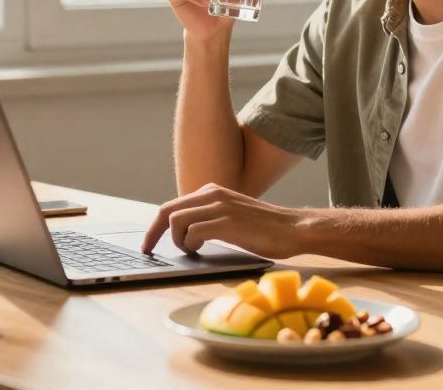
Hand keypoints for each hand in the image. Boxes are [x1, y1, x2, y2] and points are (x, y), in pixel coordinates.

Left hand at [141, 183, 305, 258]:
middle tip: (148, 250)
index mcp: (212, 192)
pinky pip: (194, 232)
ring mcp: (220, 208)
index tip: (148, 242)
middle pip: (167, 211)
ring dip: (177, 240)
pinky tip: (201, 250)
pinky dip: (191, 244)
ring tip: (191, 250)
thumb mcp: (232, 215)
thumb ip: (210, 218)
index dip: (155, 226)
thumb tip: (184, 234)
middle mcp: (213, 195)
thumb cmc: (265, 228)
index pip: (172, 206)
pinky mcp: (227, 223)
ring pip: (176, 221)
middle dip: (153, 233)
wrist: (294, 228)